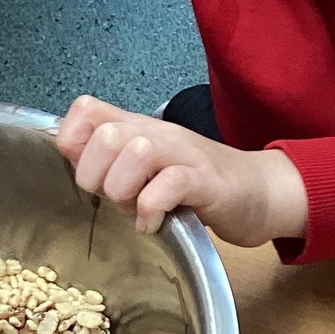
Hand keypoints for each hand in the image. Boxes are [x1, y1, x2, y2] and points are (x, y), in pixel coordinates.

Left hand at [56, 97, 307, 247]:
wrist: (261, 191)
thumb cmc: (200, 184)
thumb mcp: (150, 168)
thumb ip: (115, 164)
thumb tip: (77, 170)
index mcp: (138, 128)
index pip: (85, 110)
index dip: (73, 142)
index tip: (88, 173)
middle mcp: (158, 134)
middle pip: (105, 135)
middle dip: (96, 177)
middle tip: (115, 199)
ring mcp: (183, 154)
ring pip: (134, 152)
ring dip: (124, 192)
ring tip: (136, 211)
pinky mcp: (206, 181)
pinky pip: (169, 185)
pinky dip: (151, 210)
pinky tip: (153, 223)